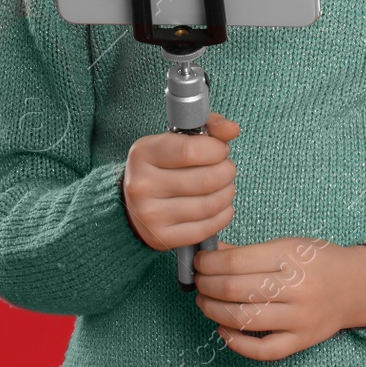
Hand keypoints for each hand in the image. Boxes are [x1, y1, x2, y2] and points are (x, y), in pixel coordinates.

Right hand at [121, 112, 240, 251]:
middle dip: (227, 172)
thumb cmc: (161, 167)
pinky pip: (207, 228)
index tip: (220, 150)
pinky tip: (220, 207)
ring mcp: (151, 215)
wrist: (133, 205)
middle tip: (226, 169)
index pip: (192, 150)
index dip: (217, 149)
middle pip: (206, 180)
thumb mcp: (176, 140)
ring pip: (210, 205)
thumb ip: (208, 128)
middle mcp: (142, 185)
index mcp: (143, 154)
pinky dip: (223, 215)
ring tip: (225, 187)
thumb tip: (232, 129)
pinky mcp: (162, 238)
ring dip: (228, 193)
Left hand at [192, 237, 365, 360]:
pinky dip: (237, 342)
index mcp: (291, 256)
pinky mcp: (302, 341)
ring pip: (244, 319)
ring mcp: (300, 317)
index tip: (199, 264)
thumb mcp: (287, 244)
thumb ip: (248, 251)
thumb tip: (209, 254)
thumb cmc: (318, 261)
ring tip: (204, 302)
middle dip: (207, 286)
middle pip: (236, 290)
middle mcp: (296, 287)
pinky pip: (264, 350)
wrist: (357, 286)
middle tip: (198, 283)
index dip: (209, 264)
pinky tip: (223, 329)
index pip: (236, 261)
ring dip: (214, 311)